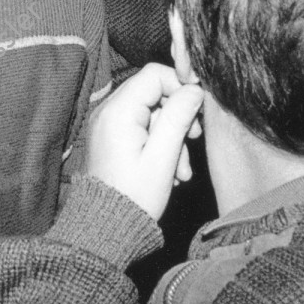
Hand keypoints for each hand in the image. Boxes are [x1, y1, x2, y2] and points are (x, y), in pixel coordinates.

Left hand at [83, 63, 203, 220]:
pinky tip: (169, 172)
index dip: (181, 85)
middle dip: (178, 118)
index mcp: (118, 111)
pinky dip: (159, 144)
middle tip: (193, 140)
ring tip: (180, 171)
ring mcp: (108, 124)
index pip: (154, 74)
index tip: (198, 109)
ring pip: (152, 114)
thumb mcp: (162, 157)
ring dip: (172, 137)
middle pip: (154, 93)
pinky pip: (142, 128)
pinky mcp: (112, 137)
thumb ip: (178, 118)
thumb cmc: (134, 196)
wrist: (106, 229)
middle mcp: (108, 111)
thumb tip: (195, 89)